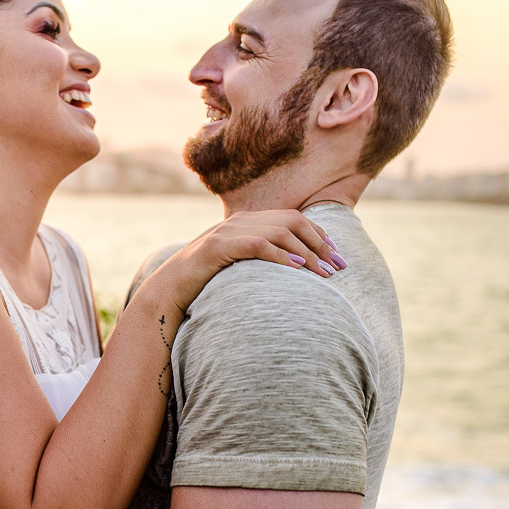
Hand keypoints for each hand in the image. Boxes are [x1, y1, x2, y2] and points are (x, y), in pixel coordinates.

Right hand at [158, 210, 343, 311]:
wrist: (169, 289)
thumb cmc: (206, 282)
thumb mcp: (240, 265)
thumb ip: (262, 258)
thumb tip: (296, 269)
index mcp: (247, 221)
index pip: (294, 219)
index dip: (320, 236)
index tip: (338, 256)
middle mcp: (240, 221)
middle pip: (293, 222)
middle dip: (320, 244)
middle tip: (339, 267)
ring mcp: (228, 231)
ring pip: (280, 232)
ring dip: (307, 253)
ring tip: (324, 273)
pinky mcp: (218, 247)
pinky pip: (258, 245)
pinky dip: (280, 255)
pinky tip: (297, 268)